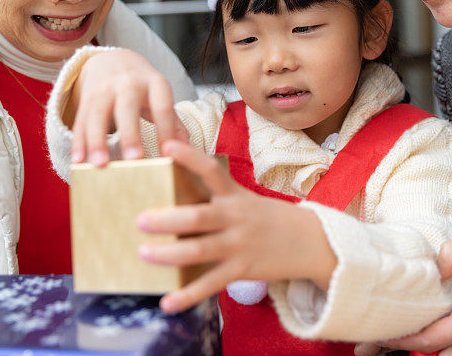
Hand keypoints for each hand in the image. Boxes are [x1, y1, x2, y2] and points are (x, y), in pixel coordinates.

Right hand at [68, 49, 187, 166]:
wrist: (113, 59)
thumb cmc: (144, 87)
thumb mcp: (161, 97)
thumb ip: (174, 122)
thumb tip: (186, 149)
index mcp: (153, 82)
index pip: (162, 107)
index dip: (165, 130)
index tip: (167, 157)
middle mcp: (128, 82)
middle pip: (127, 106)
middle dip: (131, 134)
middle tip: (134, 160)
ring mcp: (104, 88)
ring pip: (98, 113)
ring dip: (98, 140)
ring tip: (100, 165)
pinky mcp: (86, 97)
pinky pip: (81, 120)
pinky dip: (78, 141)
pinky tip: (78, 161)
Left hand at [136, 140, 336, 312]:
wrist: (311, 241)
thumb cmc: (267, 218)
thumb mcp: (245, 200)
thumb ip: (214, 200)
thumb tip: (170, 201)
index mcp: (234, 195)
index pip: (211, 171)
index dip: (190, 157)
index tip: (167, 146)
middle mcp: (236, 217)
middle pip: (198, 216)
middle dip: (167, 218)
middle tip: (140, 220)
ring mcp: (239, 245)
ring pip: (200, 250)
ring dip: (170, 253)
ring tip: (144, 253)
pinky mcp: (242, 269)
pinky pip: (211, 284)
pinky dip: (187, 296)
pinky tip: (166, 304)